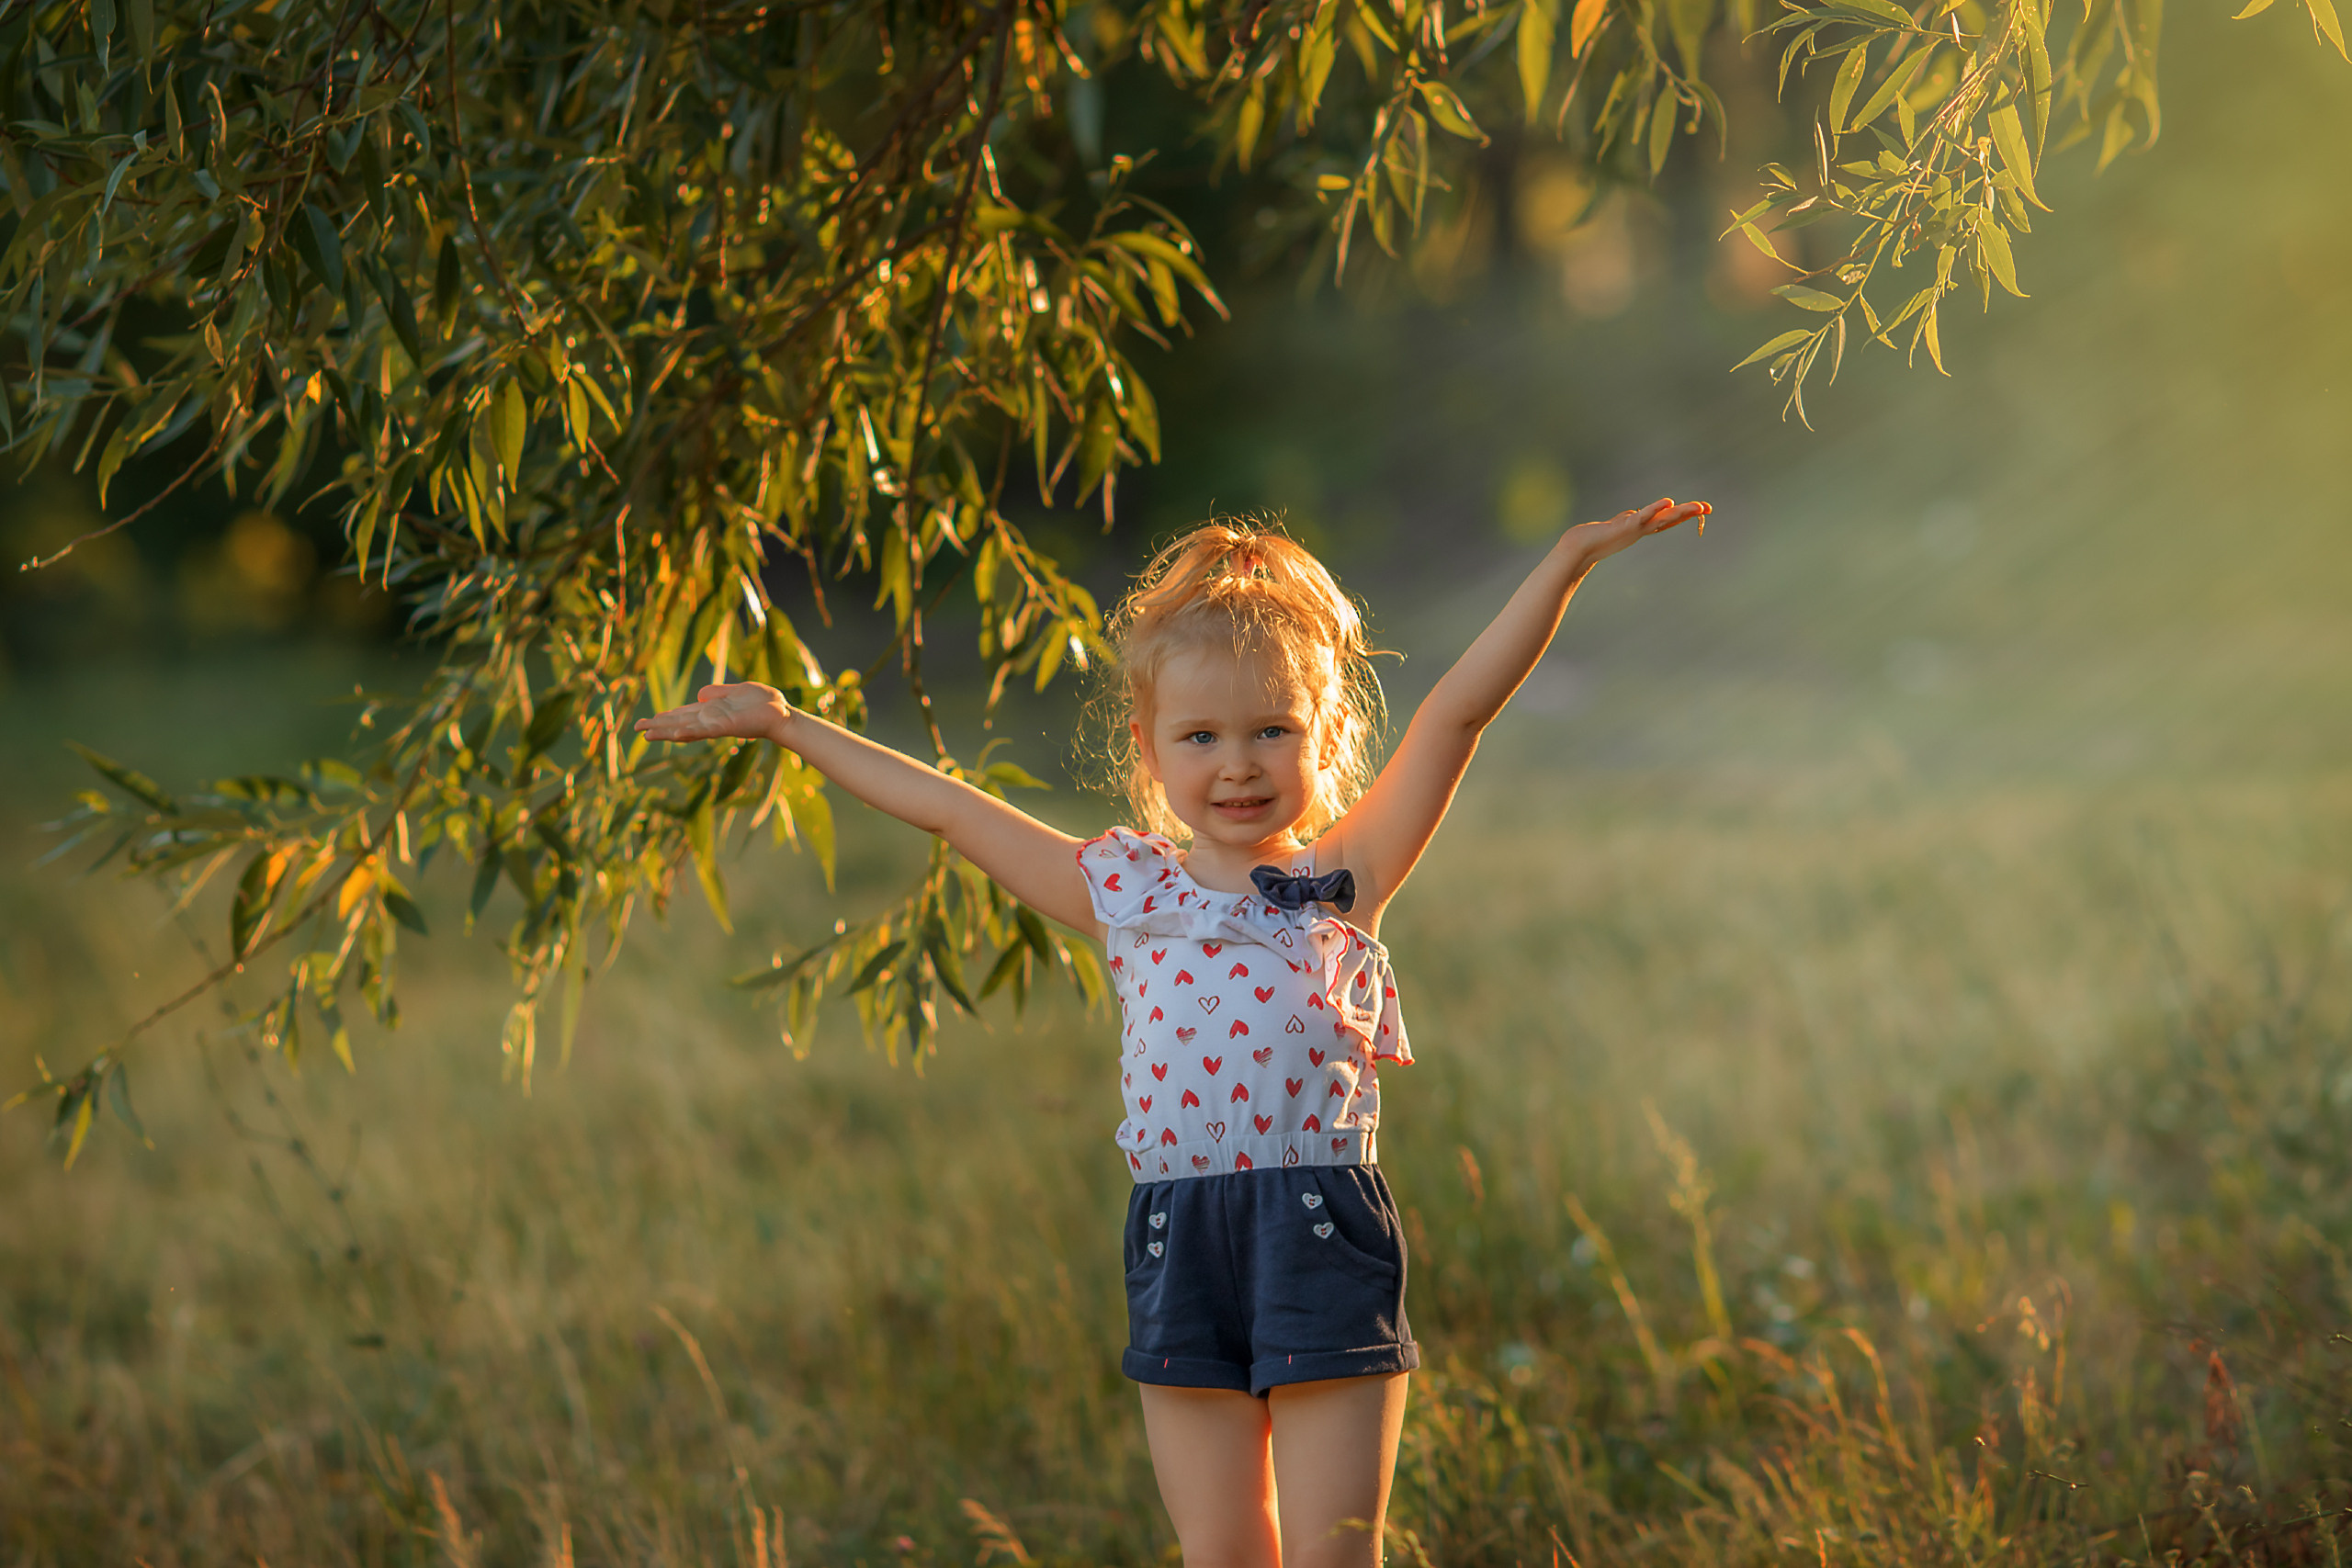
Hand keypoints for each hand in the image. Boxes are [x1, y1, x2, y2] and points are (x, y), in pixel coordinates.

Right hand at [634, 682, 793, 745]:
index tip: (647, 721)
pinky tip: (676, 734)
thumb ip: (718, 693)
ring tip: (647, 734)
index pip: (683, 714)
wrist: (782, 714)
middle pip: (679, 723)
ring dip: (667, 731)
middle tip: (637, 729)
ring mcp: (717, 724)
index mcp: (711, 710)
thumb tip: (700, 695)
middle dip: (658, 726)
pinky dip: (690, 732)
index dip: (665, 717)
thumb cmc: (763, 703)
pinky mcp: (726, 727)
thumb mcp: (737, 691)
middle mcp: (711, 719)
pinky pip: (705, 730)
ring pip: (686, 728)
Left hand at [1564, 497, 1711, 565]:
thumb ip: (1628, 519)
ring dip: (1680, 513)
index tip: (1702, 509)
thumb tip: (1634, 513)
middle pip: (1671, 519)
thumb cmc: (1598, 537)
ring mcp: (1636, 528)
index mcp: (1643, 527)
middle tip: (1708, 508)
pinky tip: (1668, 502)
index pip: (1668, 519)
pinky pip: (1644, 515)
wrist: (1581, 546)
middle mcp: (1643, 528)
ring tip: (1698, 507)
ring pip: (1663, 518)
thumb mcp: (1618, 524)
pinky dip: (1656, 509)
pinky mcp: (1627, 525)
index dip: (1685, 514)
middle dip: (1689, 513)